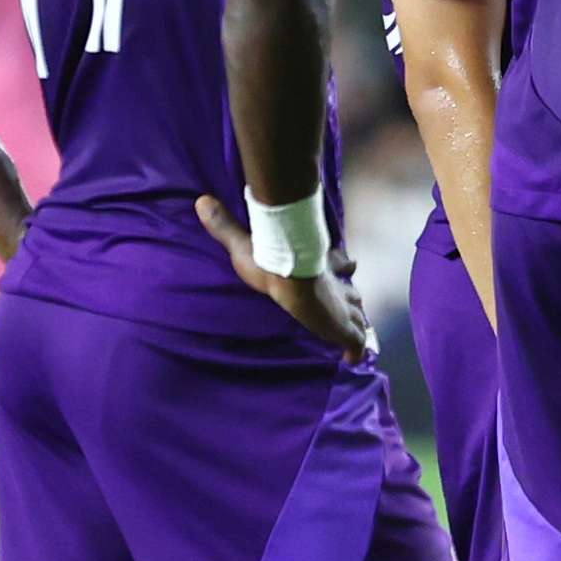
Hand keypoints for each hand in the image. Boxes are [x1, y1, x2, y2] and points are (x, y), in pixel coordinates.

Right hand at [194, 195, 375, 363]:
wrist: (290, 277)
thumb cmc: (271, 262)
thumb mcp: (243, 243)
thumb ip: (225, 226)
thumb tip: (201, 201)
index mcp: (322, 266)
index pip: (342, 263)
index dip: (344, 265)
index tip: (349, 265)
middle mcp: (336, 286)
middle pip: (352, 293)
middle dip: (351, 299)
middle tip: (350, 305)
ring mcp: (342, 309)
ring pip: (358, 317)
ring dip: (355, 323)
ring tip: (351, 331)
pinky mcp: (343, 328)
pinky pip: (355, 343)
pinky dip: (355, 350)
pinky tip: (352, 359)